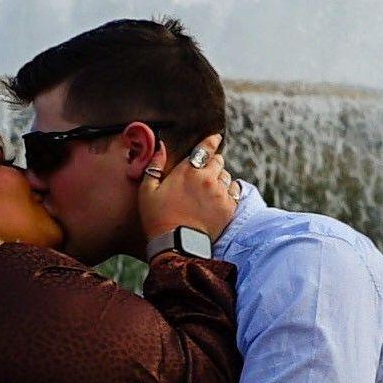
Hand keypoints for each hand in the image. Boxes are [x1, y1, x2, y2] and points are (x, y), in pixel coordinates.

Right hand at [136, 132, 238, 249]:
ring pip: (227, 176)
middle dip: (212, 162)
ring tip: (210, 187)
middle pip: (218, 161)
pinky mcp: (229, 208)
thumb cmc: (158, 218)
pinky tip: (220, 197)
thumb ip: (155, 166)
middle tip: (205, 170)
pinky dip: (229, 191)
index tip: (216, 138)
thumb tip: (161, 147)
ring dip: (220, 178)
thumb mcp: (147, 190)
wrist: (177, 244)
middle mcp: (207, 178)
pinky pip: (235, 191)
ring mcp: (220, 193)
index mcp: (188, 171)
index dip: (212, 141)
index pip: (206, 148)